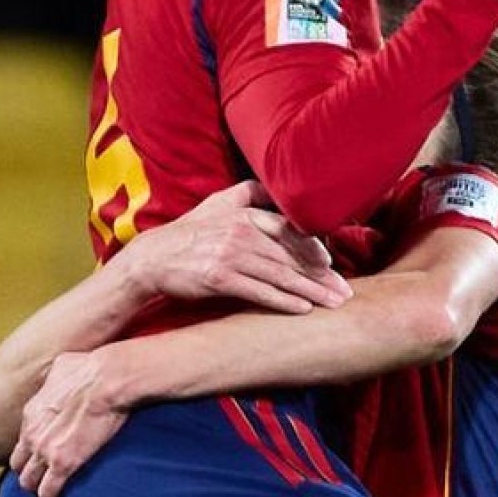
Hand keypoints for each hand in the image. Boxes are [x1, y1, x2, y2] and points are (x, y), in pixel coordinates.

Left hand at [10, 350, 125, 496]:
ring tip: (51, 484)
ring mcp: (46, 451)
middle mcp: (33, 434)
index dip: (31, 447)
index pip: (21, 440)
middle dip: (29, 469)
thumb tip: (58, 376)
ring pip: (28, 482)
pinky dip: (52, 494)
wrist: (108, 378)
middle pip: (18, 465)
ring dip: (38, 484)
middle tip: (43, 470)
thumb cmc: (90, 367)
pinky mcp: (63, 464)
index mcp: (31, 413)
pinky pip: (48, 491)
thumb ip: (52, 378)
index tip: (42, 448)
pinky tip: (59, 493)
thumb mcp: (62, 365)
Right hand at [114, 180, 352, 313]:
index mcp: (244, 213)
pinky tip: (303, 309)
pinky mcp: (220, 278)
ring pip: (280, 274)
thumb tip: (275, 187)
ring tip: (332, 304)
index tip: (331, 263)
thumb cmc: (190, 232)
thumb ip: (248, 194)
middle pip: (290, 254)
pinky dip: (284, 301)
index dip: (313, 247)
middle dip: (320, 275)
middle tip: (344, 291)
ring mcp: (230, 255)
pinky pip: (259, 291)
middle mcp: (241, 232)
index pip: (288, 229)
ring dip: (310, 291)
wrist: (153, 258)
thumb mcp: (218, 203)